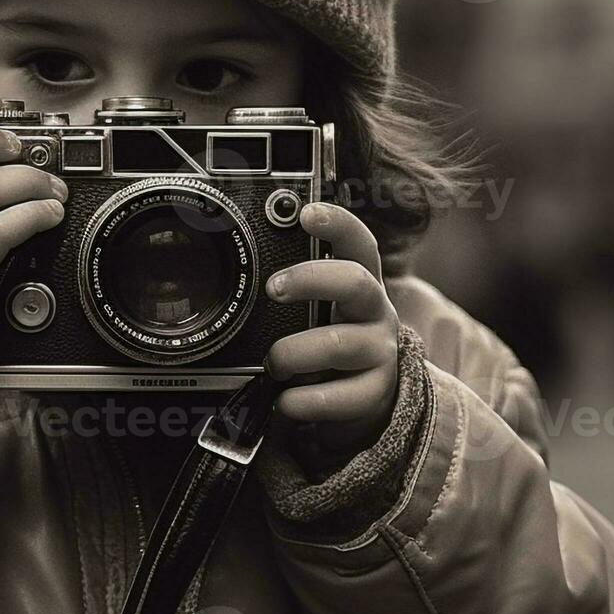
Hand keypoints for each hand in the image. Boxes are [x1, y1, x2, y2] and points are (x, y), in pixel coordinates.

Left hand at [264, 202, 400, 462]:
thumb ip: (291, 293)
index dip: (337, 224)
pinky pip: (342, 397)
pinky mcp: (376, 393)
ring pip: (340, 344)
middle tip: (273, 288)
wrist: (367, 398)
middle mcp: (375, 311)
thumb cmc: (329, 342)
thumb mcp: (317, 311)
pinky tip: (286, 400)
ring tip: (273, 363)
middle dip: (310, 279)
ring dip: (294, 353)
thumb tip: (234, 272)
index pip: (358, 243)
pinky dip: (305, 400)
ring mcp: (379, 352)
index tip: (306, 213)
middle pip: (355, 282)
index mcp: (360, 283)